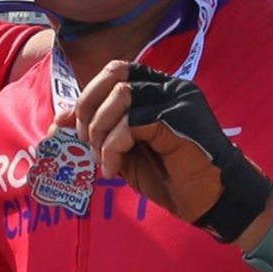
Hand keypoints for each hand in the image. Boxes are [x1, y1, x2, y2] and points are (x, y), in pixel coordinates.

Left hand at [69, 63, 272, 242]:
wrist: (213, 200)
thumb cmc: (172, 177)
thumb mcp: (125, 151)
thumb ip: (99, 130)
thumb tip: (59, 119)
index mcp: (158, 88)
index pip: (116, 71)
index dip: (88, 95)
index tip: (74, 126)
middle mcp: (169, 86)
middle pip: (115, 74)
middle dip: (89, 107)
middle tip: (87, 141)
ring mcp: (176, 99)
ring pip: (121, 95)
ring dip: (100, 130)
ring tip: (103, 159)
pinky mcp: (177, 118)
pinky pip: (131, 122)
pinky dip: (112, 147)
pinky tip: (114, 169)